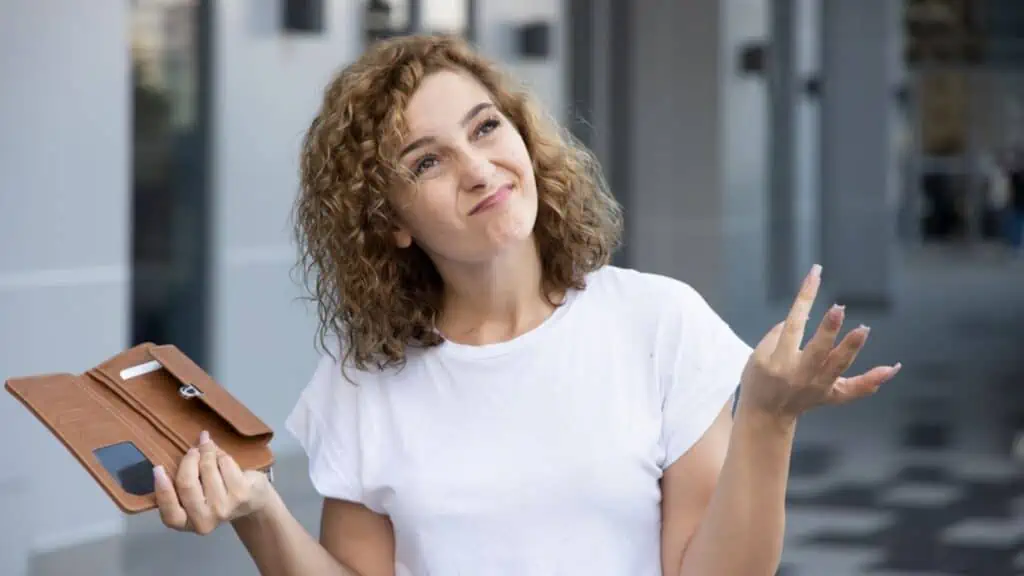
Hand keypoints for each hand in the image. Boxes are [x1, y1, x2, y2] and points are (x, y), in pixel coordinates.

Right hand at [154, 430, 272, 534]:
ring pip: (207, 469)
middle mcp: (204, 520)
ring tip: (207, 448)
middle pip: (187, 484)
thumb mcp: (196, 495)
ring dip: (207, 453)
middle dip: (188, 461)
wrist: (252, 503)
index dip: (162, 489)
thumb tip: (187, 449)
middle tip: (192, 450)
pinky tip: (222, 456)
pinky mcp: (241, 494)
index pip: (169, 512)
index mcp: (187, 524)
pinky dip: (221, 455)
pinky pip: (225, 464)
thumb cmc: (217, 496)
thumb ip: (185, 481)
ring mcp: (223, 509)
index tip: (157, 468)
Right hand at [738, 264, 901, 421]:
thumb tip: (799, 318)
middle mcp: (799, 374)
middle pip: (817, 350)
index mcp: (778, 360)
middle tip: (838, 309)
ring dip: (850, 349)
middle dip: (827, 331)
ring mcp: (817, 387)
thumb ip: (777, 335)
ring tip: (862, 330)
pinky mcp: (830, 396)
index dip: (805, 297)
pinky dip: (873, 380)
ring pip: (837, 367)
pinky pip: (854, 390)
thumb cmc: (759, 379)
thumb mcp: (757, 355)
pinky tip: (892, 368)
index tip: (815, 274)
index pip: (793, 323)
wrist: (765, 415)